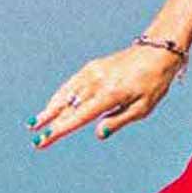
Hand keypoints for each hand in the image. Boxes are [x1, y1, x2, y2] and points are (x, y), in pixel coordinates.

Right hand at [27, 43, 185, 147]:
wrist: (156, 52)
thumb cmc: (153, 83)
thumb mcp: (143, 108)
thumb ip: (118, 121)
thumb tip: (98, 134)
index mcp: (110, 95)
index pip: (80, 117)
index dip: (60, 129)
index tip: (45, 139)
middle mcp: (97, 83)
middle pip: (68, 108)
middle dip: (51, 124)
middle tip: (36, 140)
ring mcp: (93, 73)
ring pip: (65, 94)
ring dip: (49, 110)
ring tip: (35, 124)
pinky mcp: (92, 67)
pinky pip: (71, 84)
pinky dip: (59, 96)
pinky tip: (52, 105)